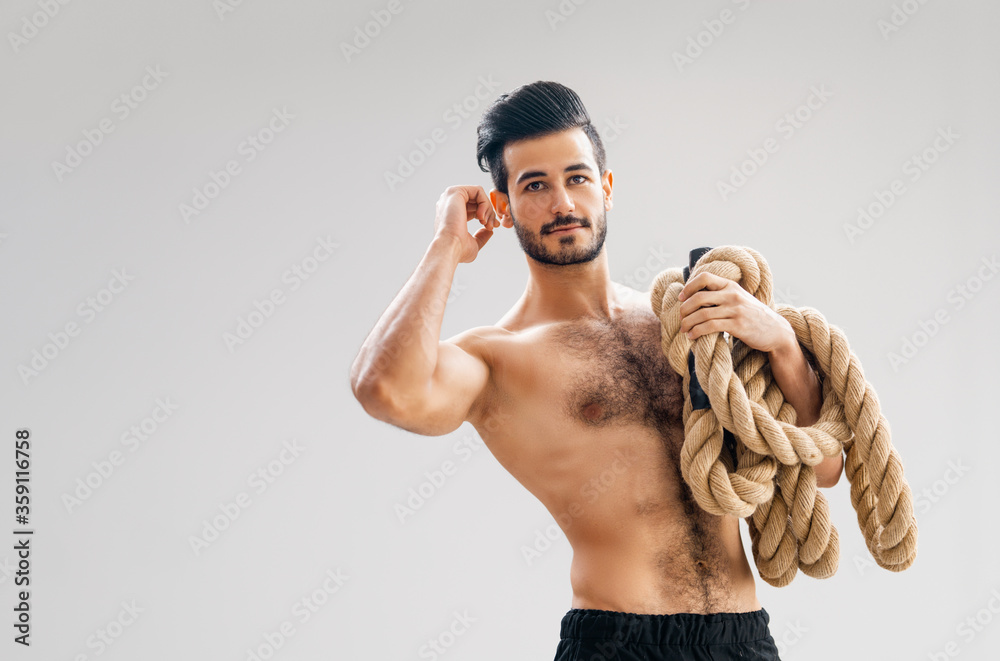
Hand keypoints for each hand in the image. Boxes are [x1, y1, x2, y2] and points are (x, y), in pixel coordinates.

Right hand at [433, 185, 500, 263]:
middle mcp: (449, 203)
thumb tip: (489, 230)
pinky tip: (481, 216)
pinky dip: (485, 203)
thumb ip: (481, 236)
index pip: (473, 208)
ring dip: (487, 209)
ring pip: (478, 195)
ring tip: (486, 223)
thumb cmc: (458, 249)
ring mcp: (451, 196)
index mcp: (451, 214)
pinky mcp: (455, 192)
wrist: (450, 248)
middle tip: (491, 226)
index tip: (492, 227)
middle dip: (489, 213)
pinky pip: (478, 190)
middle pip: (476, 200)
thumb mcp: (474, 244)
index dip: (486, 215)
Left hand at [676, 272, 794, 353]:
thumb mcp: (739, 299)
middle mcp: (733, 295)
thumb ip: (722, 295)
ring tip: (684, 329)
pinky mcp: (737, 325)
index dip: (689, 286)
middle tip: (681, 318)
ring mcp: (735, 310)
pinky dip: (697, 331)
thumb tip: (696, 297)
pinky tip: (692, 336)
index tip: (681, 298)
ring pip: (702, 313)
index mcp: (731, 286)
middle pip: (699, 297)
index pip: (705, 277)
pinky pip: (710, 326)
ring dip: (688, 322)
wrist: (776, 331)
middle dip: (684, 309)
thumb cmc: (753, 316)